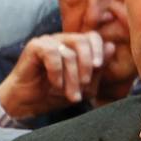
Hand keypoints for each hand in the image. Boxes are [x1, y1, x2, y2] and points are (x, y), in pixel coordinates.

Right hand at [0, 32, 114, 119]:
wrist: (29, 103)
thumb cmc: (56, 94)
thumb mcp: (85, 86)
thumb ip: (98, 69)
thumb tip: (111, 46)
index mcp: (76, 47)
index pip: (93, 37)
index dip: (99, 49)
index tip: (99, 66)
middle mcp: (62, 40)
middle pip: (83, 41)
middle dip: (87, 67)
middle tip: (84, 85)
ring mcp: (48, 42)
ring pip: (69, 53)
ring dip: (72, 78)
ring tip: (70, 94)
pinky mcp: (34, 46)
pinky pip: (53, 54)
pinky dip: (57, 72)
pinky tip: (56, 84)